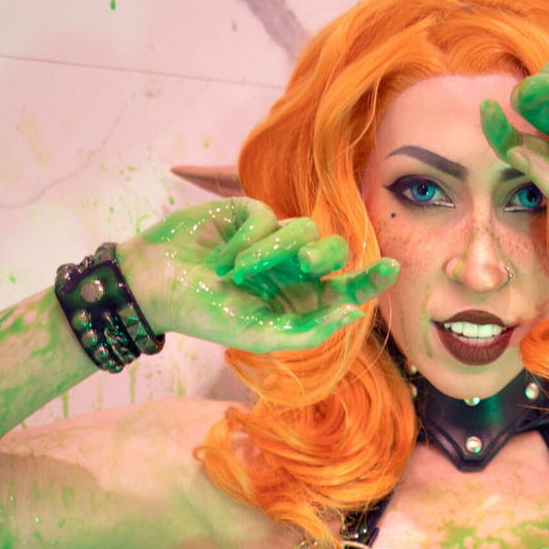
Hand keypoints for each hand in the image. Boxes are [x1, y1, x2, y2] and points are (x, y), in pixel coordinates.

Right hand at [120, 200, 397, 352]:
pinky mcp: (249, 213)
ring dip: (274, 250)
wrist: (158, 284)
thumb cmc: (208, 315)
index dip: (370, 277)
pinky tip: (224, 255)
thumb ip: (309, 331)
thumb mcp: (260, 335)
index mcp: (301, 300)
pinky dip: (248, 238)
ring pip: (302, 229)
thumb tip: (352, 313)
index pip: (346, 288)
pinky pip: (267, 215)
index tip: (390, 267)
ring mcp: (272, 239)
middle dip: (324, 254)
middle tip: (307, 263)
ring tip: (238, 271)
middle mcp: (292, 269)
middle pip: (333, 250)